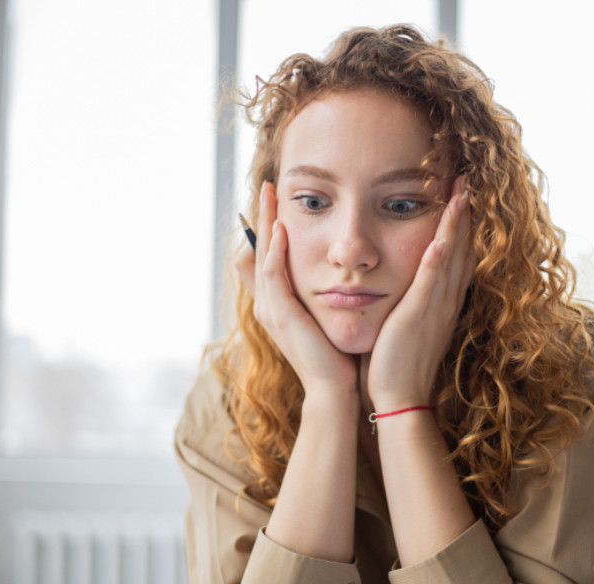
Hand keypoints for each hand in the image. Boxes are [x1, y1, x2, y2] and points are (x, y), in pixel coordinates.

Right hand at [236, 182, 357, 394]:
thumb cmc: (336, 354)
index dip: (268, 226)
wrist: (335, 388)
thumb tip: (334, 272)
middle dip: (262, 215)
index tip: (278, 198)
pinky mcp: (280, 316)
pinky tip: (281, 230)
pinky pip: (272, 276)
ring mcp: (270, 310)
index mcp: (277, 302)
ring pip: (261, 256)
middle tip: (268, 184)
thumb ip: (323, 293)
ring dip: (265, 224)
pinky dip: (275, 252)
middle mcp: (267, 303)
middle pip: (257, 249)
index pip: (266, 254)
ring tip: (270, 195)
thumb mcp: (326, 316)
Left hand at [367, 176, 473, 409]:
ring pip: (451, 258)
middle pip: (461, 248)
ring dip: (457, 224)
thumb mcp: (409, 323)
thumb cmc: (399, 362)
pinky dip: (439, 259)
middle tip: (467, 179)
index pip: (456, 255)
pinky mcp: (418, 317)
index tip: (460, 195)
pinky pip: (431, 283)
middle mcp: (445, 300)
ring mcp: (435, 307)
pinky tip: (442, 237)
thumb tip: (403, 280)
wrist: (400, 397)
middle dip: (465, 214)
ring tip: (461, 191)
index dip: (460, 225)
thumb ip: (411, 299)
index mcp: (442, 301)